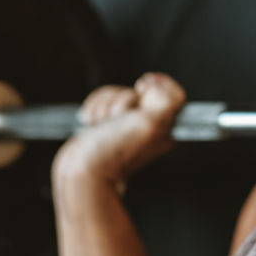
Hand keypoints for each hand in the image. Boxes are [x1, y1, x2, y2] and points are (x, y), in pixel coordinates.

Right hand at [53, 73, 186, 193]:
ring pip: (118, 93)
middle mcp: (149, 124)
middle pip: (141, 90)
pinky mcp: (106, 123)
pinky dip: (94, 108)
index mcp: (167, 126)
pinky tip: (92, 123)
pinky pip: (101, 101)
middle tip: (118, 117)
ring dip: (105, 105)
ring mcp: (126, 123)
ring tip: (102, 124)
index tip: (142, 88)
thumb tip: (153, 84)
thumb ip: (165, 100)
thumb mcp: (151, 124)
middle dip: (122, 99)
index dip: (158, 85)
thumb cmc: (115, 152)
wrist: (83, 170)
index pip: (173, 93)